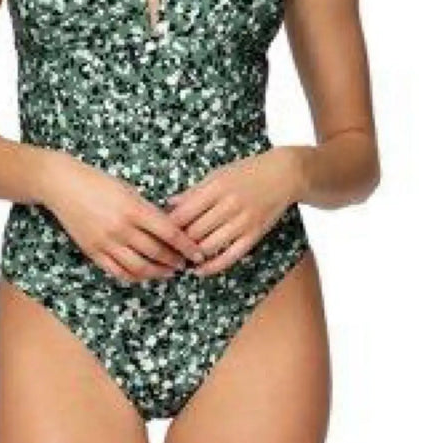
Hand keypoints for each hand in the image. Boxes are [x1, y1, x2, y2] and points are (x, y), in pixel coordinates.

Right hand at [39, 152, 206, 282]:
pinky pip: (117, 271)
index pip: (169, 233)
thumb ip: (148, 210)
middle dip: (175, 261)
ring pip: (139, 267)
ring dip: (157, 272)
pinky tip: (144, 275)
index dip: (186, 246)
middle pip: (156, 252)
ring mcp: (105, 242)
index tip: (197, 253)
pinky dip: (134, 277)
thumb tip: (170, 227)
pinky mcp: (92, 251)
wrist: (62, 185)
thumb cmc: (98, 182)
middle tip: (185, 264)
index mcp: (133, 209)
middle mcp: (121, 229)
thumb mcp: (128, 190)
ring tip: (168, 272)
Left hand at [165, 148, 300, 277]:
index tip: (159, 232)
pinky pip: (230, 257)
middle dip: (177, 243)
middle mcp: (228, 205)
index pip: (183, 214)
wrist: (284, 174)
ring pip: (208, 246)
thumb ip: (194, 192)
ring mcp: (243, 222)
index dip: (167, 226)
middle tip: (166, 248)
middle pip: (193, 232)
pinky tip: (200, 270)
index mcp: (216, 188)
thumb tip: (169, 204)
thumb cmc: (247, 172)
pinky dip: (212, 267)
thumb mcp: (218, 174)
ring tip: (181, 258)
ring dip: (192, 255)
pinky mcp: (254, 235)